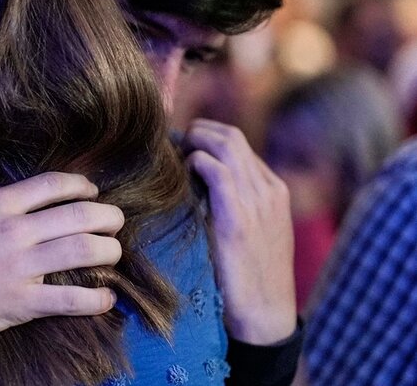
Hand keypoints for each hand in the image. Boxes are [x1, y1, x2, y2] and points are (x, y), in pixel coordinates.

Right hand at [0, 158, 123, 347]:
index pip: (53, 186)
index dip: (81, 184)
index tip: (91, 190)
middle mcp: (15, 232)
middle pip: (79, 216)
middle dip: (107, 215)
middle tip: (115, 220)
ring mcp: (21, 269)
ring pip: (82, 252)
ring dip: (109, 250)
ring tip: (115, 251)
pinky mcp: (21, 304)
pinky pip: (69, 300)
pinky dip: (95, 300)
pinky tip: (107, 298)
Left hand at [183, 118, 295, 344]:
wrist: (266, 315)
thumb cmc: (249, 276)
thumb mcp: (250, 232)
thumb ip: (234, 205)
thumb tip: (196, 184)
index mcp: (274, 190)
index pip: (240, 144)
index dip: (208, 137)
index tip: (184, 143)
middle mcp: (269, 190)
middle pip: (232, 136)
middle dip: (198, 131)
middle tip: (173, 141)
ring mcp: (258, 202)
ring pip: (226, 145)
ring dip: (194, 141)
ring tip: (174, 150)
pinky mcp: (239, 218)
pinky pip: (218, 172)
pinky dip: (197, 162)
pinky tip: (184, 170)